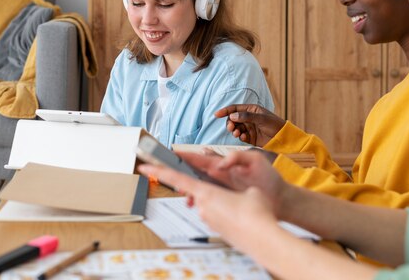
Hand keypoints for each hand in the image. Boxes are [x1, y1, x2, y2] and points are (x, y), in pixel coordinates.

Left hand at [138, 159, 281, 254]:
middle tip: (226, 191)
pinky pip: (218, 216)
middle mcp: (204, 207)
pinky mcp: (216, 230)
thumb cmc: (258, 213)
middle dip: (209, 190)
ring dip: (222, 203)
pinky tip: (243, 216)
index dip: (159, 171)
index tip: (143, 167)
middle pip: (198, 192)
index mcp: (207, 193)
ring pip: (209, 205)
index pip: (177, 179)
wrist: (265, 240)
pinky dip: (227, 213)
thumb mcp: (250, 191)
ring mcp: (209, 220)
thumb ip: (237, 187)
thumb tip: (235, 192)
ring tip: (243, 206)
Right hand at [214, 104, 285, 146]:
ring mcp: (249, 128)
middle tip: (231, 128)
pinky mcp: (250, 137)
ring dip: (234, 131)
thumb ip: (246, 116)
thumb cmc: (275, 124)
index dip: (225, 111)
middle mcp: (248, 118)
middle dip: (230, 123)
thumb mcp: (261, 118)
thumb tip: (232, 116)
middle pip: (233, 119)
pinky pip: (240, 136)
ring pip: (235, 128)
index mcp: (251, 110)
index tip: (216, 114)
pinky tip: (243, 138)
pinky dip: (240, 137)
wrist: (284, 138)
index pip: (235, 109)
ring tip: (237, 134)